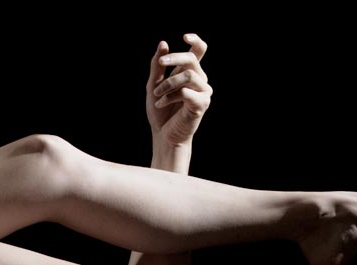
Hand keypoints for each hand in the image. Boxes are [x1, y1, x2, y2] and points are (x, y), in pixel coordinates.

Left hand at [146, 33, 211, 149]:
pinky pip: (187, 92)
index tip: (185, 36)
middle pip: (191, 59)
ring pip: (188, 75)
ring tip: (157, 96)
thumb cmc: (160, 112)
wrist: (163, 136)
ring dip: (168, 84)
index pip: (199, 51)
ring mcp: (203, 92)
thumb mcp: (153, 85)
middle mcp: (200, 80)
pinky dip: (170, 96)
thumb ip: (158, 66)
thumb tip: (163, 44)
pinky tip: (161, 103)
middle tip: (160, 65)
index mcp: (189, 72)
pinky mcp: (202, 104)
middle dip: (174, 59)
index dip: (196, 40)